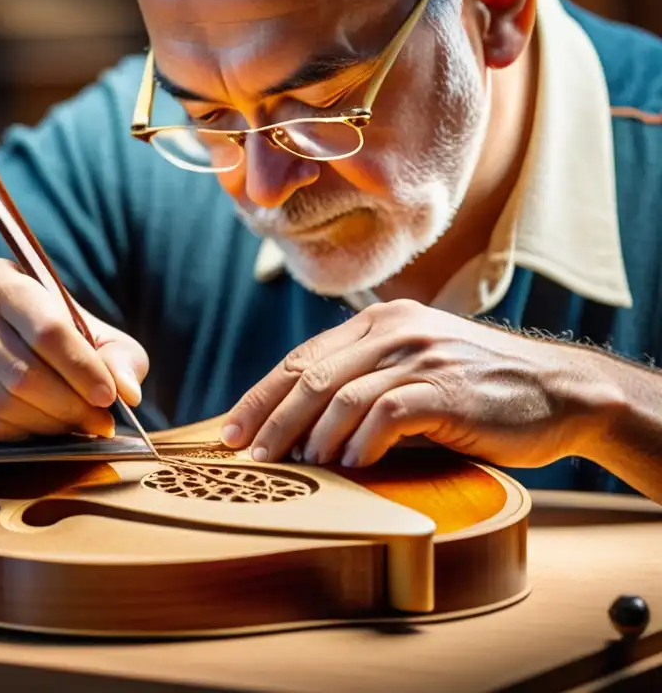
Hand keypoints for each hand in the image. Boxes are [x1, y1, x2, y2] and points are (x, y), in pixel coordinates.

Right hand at [0, 258, 146, 439]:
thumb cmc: (28, 329)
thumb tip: (129, 392)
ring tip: (74, 426)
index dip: (82, 368)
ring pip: (3, 404)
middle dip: (70, 406)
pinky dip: (22, 434)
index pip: (47, 329)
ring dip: (48, 424)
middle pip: (25, 374)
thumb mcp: (75, 323)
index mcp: (0, 280)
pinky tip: (40, 429)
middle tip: (98, 423)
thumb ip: (113, 351)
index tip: (109, 398)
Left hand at [220, 299, 617, 468]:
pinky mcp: (445, 386)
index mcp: (377, 322)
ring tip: (304, 468)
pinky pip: (384, 415)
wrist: (559, 391)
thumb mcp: (413, 368)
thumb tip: (299, 424)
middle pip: (310, 378)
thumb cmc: (476, 390)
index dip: (261, 398)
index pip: (301, 360)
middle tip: (251, 461)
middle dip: (272, 422)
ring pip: (340, 397)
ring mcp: (420, 355)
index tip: (232, 433)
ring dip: (314, 439)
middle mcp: (393, 330)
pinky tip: (352, 466)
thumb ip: (364, 381)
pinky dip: (361, 444)